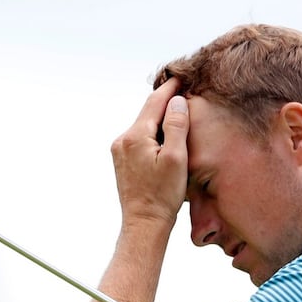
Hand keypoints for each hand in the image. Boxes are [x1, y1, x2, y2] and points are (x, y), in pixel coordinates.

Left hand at [110, 78, 189, 225]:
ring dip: (159, 118)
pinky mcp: (122, 161)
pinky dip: (153, 132)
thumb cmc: (163, 195)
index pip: (154, 103)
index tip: (181, 77)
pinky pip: (139, 138)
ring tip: (177, 111)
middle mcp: (122, 140)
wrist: (144, 224)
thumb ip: (176, 126)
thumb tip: (176, 101)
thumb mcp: (176, 158)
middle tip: (181, 88)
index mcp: (135, 136)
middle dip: (165, 101)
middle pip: (147, 112)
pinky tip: (165, 136)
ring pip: (143, 125)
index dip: (170, 89)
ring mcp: (120, 151)